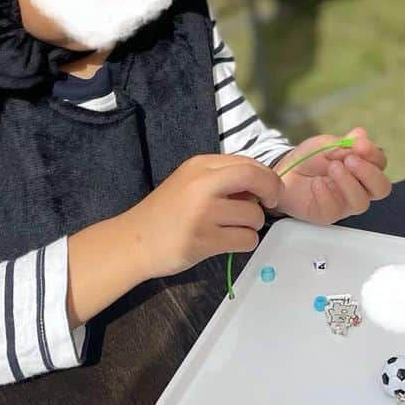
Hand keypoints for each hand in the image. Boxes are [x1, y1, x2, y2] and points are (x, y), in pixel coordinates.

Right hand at [67, 154, 281, 326]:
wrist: (132, 241)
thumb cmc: (166, 213)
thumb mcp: (190, 183)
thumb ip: (221, 179)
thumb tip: (260, 186)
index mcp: (200, 166)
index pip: (247, 162)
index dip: (266, 176)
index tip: (270, 188)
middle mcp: (202, 184)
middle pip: (255, 178)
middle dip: (272, 190)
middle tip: (271, 202)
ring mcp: (203, 213)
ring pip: (254, 215)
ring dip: (253, 224)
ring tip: (234, 228)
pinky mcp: (204, 240)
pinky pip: (246, 239)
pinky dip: (245, 242)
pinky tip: (229, 241)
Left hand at [274, 128, 390, 224]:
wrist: (285, 171)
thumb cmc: (310, 158)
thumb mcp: (327, 144)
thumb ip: (345, 143)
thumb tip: (361, 135)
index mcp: (362, 167)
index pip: (380, 163)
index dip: (373, 155)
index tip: (360, 145)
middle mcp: (359, 187)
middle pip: (381, 188)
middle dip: (368, 173)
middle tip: (350, 159)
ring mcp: (345, 202)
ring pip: (361, 202)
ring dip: (348, 183)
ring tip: (332, 167)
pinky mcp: (328, 214)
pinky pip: (333, 210)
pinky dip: (325, 194)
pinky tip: (316, 183)